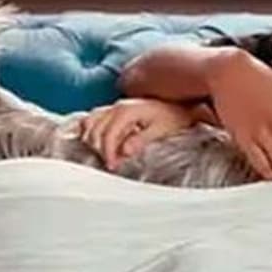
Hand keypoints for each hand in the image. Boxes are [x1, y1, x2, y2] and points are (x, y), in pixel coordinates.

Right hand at [78, 98, 197, 170]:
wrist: (181, 105)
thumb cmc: (173, 117)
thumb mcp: (160, 131)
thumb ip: (140, 141)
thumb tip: (124, 151)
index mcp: (126, 111)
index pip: (108, 134)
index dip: (108, 153)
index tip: (112, 166)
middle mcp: (117, 106)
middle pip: (95, 130)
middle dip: (100, 149)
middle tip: (111, 163)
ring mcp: (114, 106)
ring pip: (90, 122)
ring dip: (93, 140)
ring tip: (105, 155)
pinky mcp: (114, 110)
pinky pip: (94, 117)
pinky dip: (89, 130)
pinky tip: (94, 141)